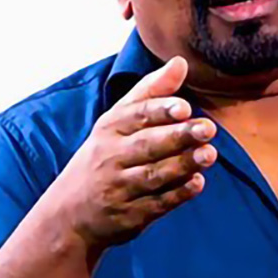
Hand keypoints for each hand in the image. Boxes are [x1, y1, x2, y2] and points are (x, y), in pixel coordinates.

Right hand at [41, 56, 216, 254]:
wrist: (68, 215)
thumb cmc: (103, 156)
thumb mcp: (117, 120)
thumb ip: (151, 91)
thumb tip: (181, 62)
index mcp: (109, 130)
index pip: (136, 116)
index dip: (160, 111)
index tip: (185, 107)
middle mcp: (111, 158)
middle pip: (148, 145)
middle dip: (179, 137)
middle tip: (208, 129)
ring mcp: (119, 189)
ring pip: (154, 175)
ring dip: (183, 165)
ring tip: (209, 154)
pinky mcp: (130, 216)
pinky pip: (156, 204)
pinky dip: (177, 194)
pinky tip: (198, 183)